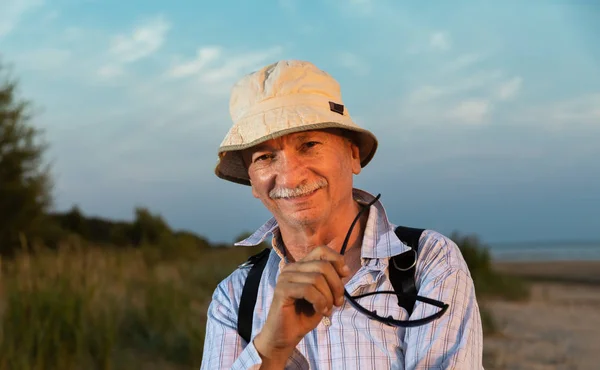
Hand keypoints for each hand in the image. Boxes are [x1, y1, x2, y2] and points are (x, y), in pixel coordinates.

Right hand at [253, 245, 350, 363]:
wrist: (285, 336)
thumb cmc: (303, 316)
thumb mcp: (323, 295)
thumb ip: (331, 281)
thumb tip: (345, 269)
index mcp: (301, 266)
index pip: (321, 250)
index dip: (336, 259)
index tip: (345, 275)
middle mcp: (291, 268)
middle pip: (323, 265)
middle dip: (336, 285)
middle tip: (338, 302)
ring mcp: (285, 278)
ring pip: (317, 278)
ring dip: (328, 297)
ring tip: (327, 310)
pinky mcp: (282, 290)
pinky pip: (308, 290)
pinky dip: (320, 301)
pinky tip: (320, 311)